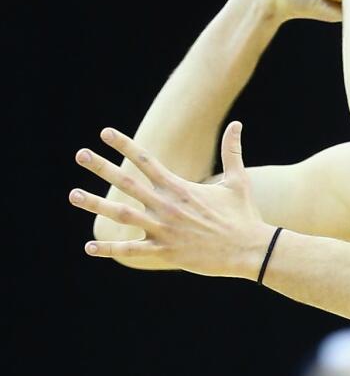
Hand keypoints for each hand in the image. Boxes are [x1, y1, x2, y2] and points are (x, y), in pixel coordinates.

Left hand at [70, 122, 274, 279]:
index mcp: (181, 187)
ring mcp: (164, 229)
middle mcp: (168, 206)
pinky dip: (110, 250)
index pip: (146, 161)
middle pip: (127, 183)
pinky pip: (132, 250)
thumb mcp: (238, 181)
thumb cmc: (244, 215)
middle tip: (80, 155)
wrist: (250, 248)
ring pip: (122, 215)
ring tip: (73, 195)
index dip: (124, 145)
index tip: (104, 133)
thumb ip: (232, 152)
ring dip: (96, 205)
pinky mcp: (166, 251)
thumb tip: (238, 124)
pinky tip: (90, 248)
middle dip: (102, 168)